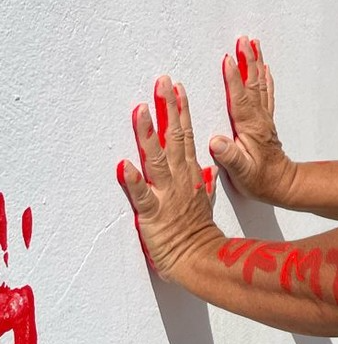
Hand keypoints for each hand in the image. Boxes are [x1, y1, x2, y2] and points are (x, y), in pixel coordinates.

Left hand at [117, 76, 219, 279]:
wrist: (200, 259)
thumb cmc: (198, 232)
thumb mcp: (204, 201)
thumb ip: (203, 182)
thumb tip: (208, 169)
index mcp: (190, 173)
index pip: (186, 134)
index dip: (181, 110)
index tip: (177, 88)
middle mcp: (179, 177)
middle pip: (174, 137)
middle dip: (168, 108)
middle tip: (162, 83)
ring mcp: (166, 193)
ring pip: (156, 158)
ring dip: (147, 134)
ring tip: (140, 110)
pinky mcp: (151, 213)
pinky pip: (141, 195)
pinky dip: (132, 180)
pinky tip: (123, 165)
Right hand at [209, 36, 297, 205]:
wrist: (282, 185)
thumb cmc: (260, 180)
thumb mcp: (242, 173)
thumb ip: (230, 156)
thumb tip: (217, 142)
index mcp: (250, 128)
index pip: (240, 98)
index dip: (234, 78)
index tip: (228, 59)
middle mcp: (258, 118)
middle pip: (252, 83)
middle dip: (248, 60)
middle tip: (244, 40)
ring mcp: (263, 117)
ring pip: (260, 84)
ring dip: (256, 63)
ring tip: (253, 44)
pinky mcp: (265, 120)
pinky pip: (265, 92)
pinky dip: (264, 78)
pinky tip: (264, 68)